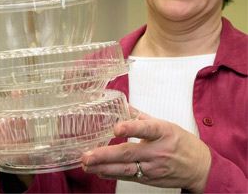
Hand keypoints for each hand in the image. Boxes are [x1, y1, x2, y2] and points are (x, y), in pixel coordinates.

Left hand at [81, 111, 210, 192]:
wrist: (199, 167)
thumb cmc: (181, 143)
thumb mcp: (165, 124)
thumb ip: (142, 117)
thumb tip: (124, 106)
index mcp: (162, 132)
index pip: (146, 128)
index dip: (131, 127)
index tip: (116, 128)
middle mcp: (157, 150)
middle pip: (129, 153)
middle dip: (105, 155)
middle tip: (87, 155)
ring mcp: (152, 167)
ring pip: (125, 169)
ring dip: (103, 167)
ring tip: (86, 164)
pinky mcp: (149, 179)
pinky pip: (128, 176)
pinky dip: (112, 173)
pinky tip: (98, 171)